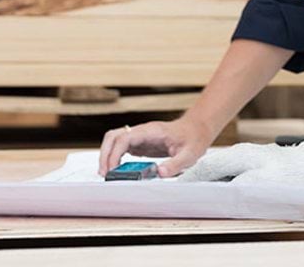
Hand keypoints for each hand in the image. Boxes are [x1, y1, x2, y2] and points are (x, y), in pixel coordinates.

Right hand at [98, 117, 212, 177]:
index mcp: (151, 131)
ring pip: (115, 140)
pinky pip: (122, 147)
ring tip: (107, 173)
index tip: (112, 169)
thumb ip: (175, 164)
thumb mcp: (189, 154)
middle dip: (105, 154)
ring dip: (107, 155)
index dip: (114, 153)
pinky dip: (115, 157)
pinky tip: (117, 170)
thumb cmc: (194, 138)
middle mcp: (142, 131)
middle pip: (113, 136)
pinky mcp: (141, 143)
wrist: (198, 129)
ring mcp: (140, 136)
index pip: (125, 138)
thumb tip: (159, 174)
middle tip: (105, 174)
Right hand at [178, 141, 303, 185]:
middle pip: (213, 167)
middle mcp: (241, 153)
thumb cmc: (290, 175)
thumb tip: (218, 193)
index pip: (207, 167)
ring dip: (212, 179)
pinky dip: (226, 179)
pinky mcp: (257, 161)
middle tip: (184, 190)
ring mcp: (249, 156)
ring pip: (224, 168)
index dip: (191, 178)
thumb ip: (236, 188)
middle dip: (198, 178)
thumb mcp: (261, 184)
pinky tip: (226, 188)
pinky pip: (235, 171)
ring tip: (201, 190)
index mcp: (238, 156)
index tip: (178, 187)